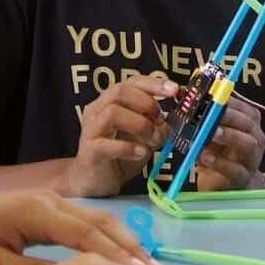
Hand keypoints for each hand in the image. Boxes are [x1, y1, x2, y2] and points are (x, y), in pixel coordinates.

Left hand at [0, 190, 165, 264]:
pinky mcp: (51, 206)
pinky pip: (88, 219)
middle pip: (102, 220)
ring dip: (125, 240)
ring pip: (100, 217)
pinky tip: (122, 255)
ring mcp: (54, 200)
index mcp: (38, 213)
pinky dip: (110, 236)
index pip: (87, 234)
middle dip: (132, 247)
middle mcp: (53, 200)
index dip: (117, 255)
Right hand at [66, 74, 176, 196]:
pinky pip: (107, 144)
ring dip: (140, 125)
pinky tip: (140, 152)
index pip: (132, 82)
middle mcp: (97, 111)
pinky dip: (129, 147)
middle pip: (119, 91)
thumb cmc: (120, 155)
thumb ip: (155, 125)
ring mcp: (90, 130)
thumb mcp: (144, 136)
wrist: (96, 182)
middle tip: (160, 120)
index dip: (154, 83)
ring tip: (153, 140)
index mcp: (110, 102)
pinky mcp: (89, 151)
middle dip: (146, 103)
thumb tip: (168, 121)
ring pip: (112, 113)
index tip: (174, 90)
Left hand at [194, 94, 264, 191]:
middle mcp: (256, 137)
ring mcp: (252, 159)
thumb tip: (182, 92)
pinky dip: (220, 162)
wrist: (224, 185)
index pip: (243, 106)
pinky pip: (235, 169)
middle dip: (228, 115)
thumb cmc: (217, 153)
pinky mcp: (242, 178)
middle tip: (209, 113)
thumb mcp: (210, 131)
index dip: (226, 100)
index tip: (207, 96)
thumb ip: (202, 114)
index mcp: (249, 122)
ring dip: (229, 136)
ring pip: (248, 143)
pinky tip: (205, 157)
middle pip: (248, 122)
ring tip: (211, 133)